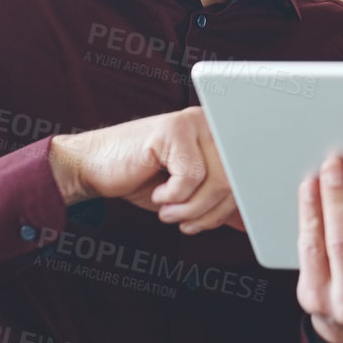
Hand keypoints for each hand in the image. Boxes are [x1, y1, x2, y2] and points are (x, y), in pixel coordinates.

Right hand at [48, 107, 240, 233]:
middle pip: (236, 180)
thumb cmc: (142, 179)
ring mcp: (193, 122)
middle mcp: (212, 123)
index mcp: (222, 135)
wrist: (93, 167)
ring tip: (169, 209)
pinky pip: (191, 178)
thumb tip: (250, 221)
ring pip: (218, 181)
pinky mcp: (173, 129)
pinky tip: (158, 192)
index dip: (238, 205)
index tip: (216, 221)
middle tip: (184, 220)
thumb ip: (219, 202)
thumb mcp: (189, 196)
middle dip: (211, 212)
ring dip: (191, 209)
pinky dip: (173, 197)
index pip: (249, 176)